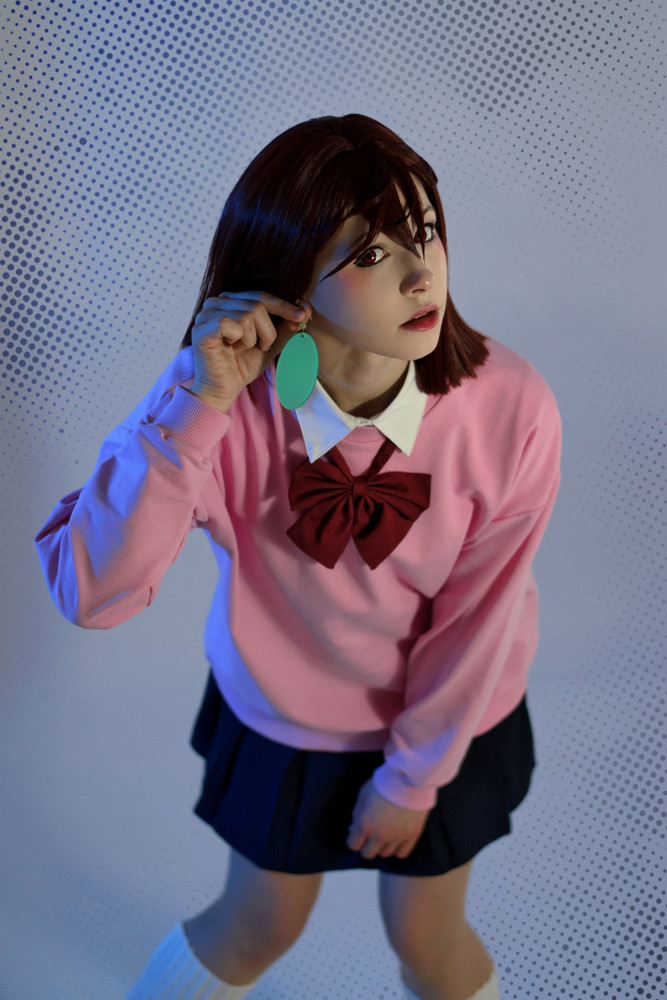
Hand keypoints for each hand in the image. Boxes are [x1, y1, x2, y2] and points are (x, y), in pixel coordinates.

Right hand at [189, 291, 310, 411]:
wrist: (225, 389)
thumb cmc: (243, 364)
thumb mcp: (271, 343)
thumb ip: (286, 327)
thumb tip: (305, 310)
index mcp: (232, 301)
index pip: (262, 295)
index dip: (284, 305)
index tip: (304, 314)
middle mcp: (217, 302)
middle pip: (257, 304)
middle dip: (268, 331)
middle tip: (263, 346)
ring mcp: (207, 313)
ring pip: (247, 315)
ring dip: (253, 338)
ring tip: (243, 348)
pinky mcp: (202, 328)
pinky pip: (230, 323)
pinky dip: (238, 339)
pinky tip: (231, 348)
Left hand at [346, 778, 429, 859]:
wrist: (408, 778)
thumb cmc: (383, 783)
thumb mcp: (363, 794)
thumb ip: (357, 813)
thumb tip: (354, 828)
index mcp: (365, 824)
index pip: (353, 845)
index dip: (353, 839)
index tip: (357, 834)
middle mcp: (380, 835)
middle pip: (368, 854)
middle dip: (366, 845)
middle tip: (370, 835)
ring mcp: (397, 837)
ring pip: (385, 854)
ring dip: (382, 846)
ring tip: (385, 834)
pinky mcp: (412, 836)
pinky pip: (401, 854)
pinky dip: (397, 848)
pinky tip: (396, 838)